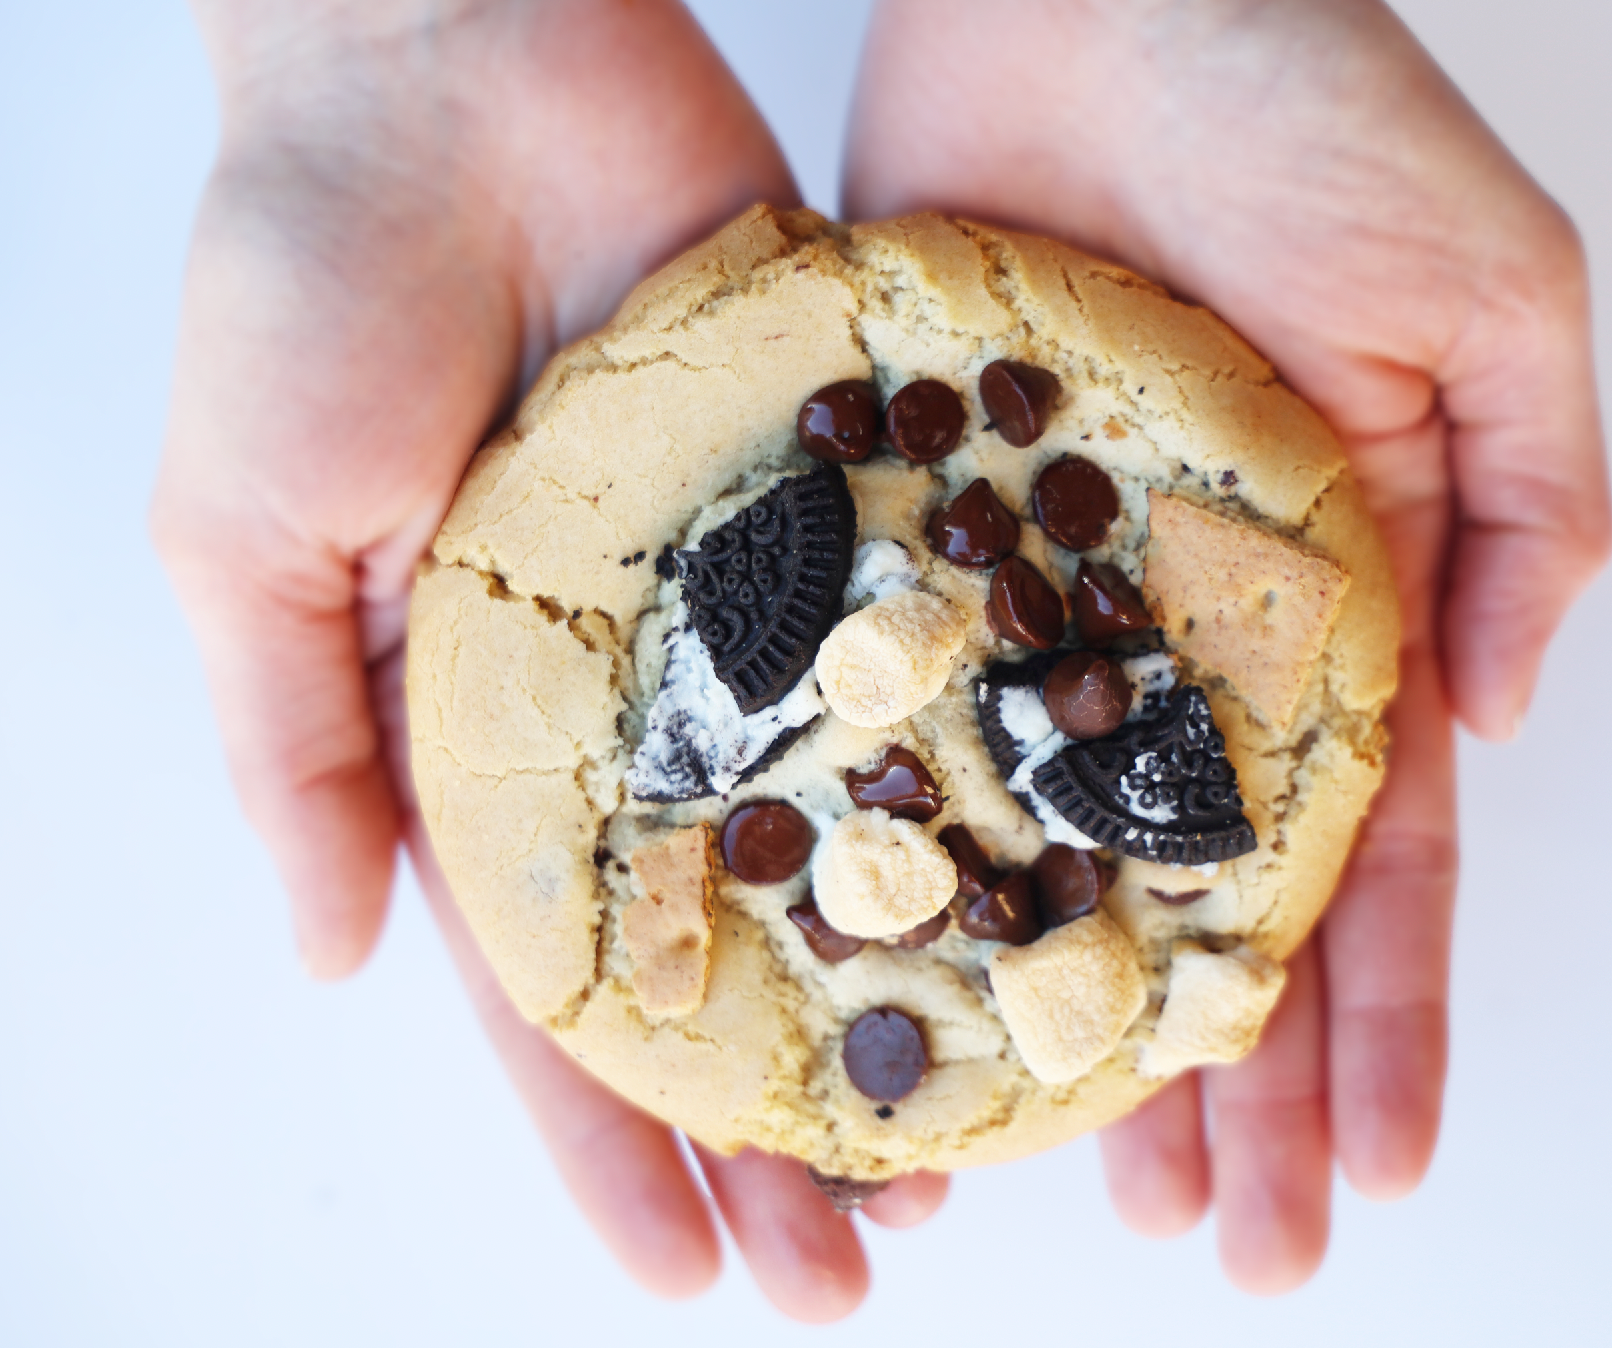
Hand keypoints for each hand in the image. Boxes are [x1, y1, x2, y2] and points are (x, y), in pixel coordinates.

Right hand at [153, 0, 941, 1318]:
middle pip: (732, 948)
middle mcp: (645, 696)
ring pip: (854, 835)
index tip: (683, 1268)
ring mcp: (760, 606)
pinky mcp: (853, 496)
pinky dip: (985, 766)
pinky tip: (1052, 883)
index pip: (558, 985)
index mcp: (492, 733)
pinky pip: (933, 648)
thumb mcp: (240, 535)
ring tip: (978, 1142)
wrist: (459, 55)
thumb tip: (339, 957)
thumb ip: (296, 744)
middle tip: (861, 1271)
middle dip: (779, 1116)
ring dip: (906, 985)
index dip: (611, 1137)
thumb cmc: (307, 281)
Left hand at [846, 0, 1611, 1290]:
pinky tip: (898, 985)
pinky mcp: (909, 547)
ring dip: (1068, 1021)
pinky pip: (906, 729)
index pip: (1371, 859)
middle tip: (1223, 1246)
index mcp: (1331, 601)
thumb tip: (1505, 713)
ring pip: (1051, 857)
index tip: (1368, 1169)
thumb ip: (1531, 505)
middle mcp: (1177, 633)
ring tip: (1074, 1187)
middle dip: (1230, 1079)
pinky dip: (909, 863)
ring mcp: (1036, 604)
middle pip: (1205, 902)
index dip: (1380, 1021)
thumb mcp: (1489, 294)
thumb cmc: (1305, 102)